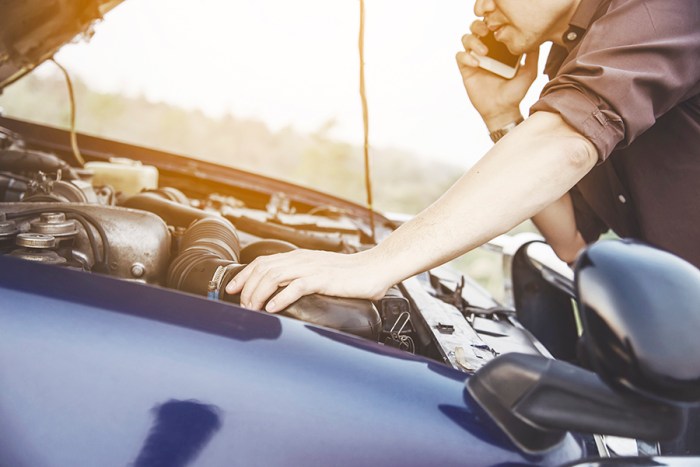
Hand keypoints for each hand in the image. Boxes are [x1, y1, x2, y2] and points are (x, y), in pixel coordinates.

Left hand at [225, 249, 391, 312]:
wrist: (376, 269)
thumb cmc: (350, 275)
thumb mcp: (319, 273)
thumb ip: (301, 278)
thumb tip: (281, 294)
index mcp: (299, 258)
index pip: (263, 261)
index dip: (244, 275)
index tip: (231, 289)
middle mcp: (302, 260)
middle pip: (263, 269)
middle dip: (246, 288)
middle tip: (241, 306)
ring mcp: (312, 268)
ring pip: (274, 277)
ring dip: (258, 294)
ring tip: (252, 309)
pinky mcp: (324, 279)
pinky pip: (296, 286)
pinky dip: (280, 298)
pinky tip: (272, 309)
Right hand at [456, 20, 538, 130]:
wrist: (502, 110)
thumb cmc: (515, 93)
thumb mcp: (529, 73)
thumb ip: (533, 56)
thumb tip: (535, 40)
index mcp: (499, 49)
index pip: (491, 28)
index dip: (491, 23)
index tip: (497, 27)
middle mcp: (486, 52)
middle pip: (475, 29)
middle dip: (478, 26)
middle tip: (486, 32)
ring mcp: (474, 60)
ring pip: (465, 39)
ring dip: (473, 41)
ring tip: (484, 52)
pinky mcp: (466, 71)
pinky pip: (459, 56)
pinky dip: (466, 56)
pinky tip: (477, 64)